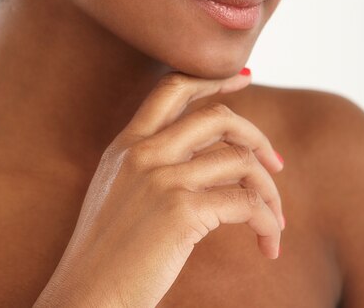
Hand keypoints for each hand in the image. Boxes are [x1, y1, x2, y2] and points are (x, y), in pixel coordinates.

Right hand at [33, 70, 284, 307]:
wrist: (86, 298)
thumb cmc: (108, 252)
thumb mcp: (119, 190)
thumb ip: (150, 161)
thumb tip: (202, 150)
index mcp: (127, 144)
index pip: (173, 88)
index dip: (214, 78)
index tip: (245, 77)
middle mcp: (143, 153)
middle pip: (217, 116)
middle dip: (256, 136)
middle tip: (276, 163)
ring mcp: (161, 179)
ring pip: (239, 160)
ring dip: (269, 191)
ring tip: (276, 219)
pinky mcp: (181, 212)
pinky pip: (245, 202)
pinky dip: (267, 222)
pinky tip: (268, 244)